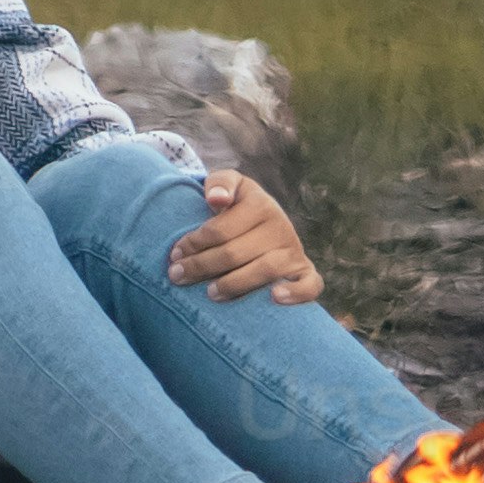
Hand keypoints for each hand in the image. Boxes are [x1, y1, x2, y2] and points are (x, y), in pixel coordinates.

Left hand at [168, 167, 321, 304]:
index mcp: (260, 204)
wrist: (269, 223)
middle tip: (177, 277)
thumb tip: (216, 200)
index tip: (174, 255)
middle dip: (202, 266)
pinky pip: (310, 285)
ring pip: (265, 270)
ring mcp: (294, 251)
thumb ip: (219, 184)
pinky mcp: (306, 272)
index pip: (220, 230)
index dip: (193, 244)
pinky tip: (274, 298)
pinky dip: (295, 293)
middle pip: (236, 253)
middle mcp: (281, 227)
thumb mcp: (229, 185)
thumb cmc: (239, 207)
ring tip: (210, 293)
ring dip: (234, 284)